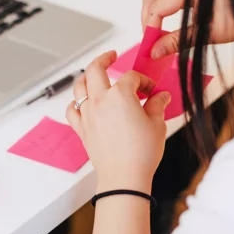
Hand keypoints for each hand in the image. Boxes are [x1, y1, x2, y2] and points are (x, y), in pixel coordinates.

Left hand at [66, 51, 171, 193]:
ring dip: (87, 77)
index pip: (131, 77)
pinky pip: (72, 109)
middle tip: (111, 56)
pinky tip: (82, 102)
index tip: (151, 90)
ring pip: (79, 86)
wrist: (124, 178)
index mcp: (120, 95)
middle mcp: (100, 100)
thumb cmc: (142, 153)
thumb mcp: (157, 125)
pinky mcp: (81, 129)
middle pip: (95, 69)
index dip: (143, 81)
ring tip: (95, 74)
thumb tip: (161, 96)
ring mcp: (88, 114)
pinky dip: (75, 102)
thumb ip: (157, 105)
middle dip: (104, 58)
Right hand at [141, 0, 233, 58]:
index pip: (158, 7)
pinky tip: (162, 17)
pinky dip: (158, 2)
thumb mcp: (205, 35)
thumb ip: (177, 42)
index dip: (150, 28)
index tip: (149, 46)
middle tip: (150, 41)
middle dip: (147, 20)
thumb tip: (154, 52)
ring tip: (154, 31)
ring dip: (150, 10)